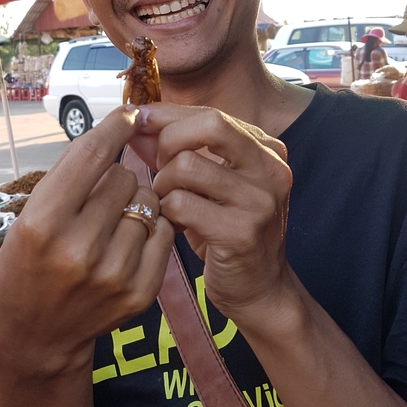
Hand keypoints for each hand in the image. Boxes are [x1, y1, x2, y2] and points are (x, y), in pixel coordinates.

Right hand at [0, 106, 173, 377]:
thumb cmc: (28, 264)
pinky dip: (151, 226)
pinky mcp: (141, 291)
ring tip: (111, 221)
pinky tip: (129, 238)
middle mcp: (79, 250)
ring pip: (147, 201)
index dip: (112, 127)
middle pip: (124, 176)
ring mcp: (114, 274)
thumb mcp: (29, 217)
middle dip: (116, 175)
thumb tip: (117, 128)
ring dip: (134, 201)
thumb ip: (70, 176)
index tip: (126, 114)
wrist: (39, 334)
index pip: (90, 156)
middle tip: (98, 197)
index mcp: (42, 225)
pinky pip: (163, 231)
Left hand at [131, 104, 294, 328]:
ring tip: (167, 202)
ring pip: (187, 165)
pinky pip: (182, 204)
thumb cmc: (227, 232)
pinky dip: (167, 212)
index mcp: (266, 149)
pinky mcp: (241, 232)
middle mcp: (270, 168)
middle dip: (169, 141)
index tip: (136, 122)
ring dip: (163, 183)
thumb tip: (135, 123)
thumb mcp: (210, 183)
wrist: (260, 291)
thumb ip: (178, 150)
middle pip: (209, 125)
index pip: (210, 115)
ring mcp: (260, 200)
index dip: (167, 116)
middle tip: (158, 168)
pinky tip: (173, 224)